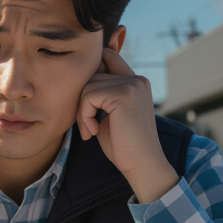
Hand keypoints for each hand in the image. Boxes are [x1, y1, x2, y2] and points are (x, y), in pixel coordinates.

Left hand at [76, 48, 178, 202]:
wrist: (142, 165)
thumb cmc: (123, 145)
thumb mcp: (110, 114)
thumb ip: (101, 95)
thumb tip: (79, 79)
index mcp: (136, 82)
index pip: (107, 57)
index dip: (91, 75)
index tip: (87, 104)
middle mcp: (136, 79)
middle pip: (92, 74)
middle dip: (82, 100)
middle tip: (86, 125)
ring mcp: (132, 85)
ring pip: (87, 86)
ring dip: (81, 112)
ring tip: (90, 131)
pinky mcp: (123, 95)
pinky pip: (88, 97)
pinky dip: (84, 117)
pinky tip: (93, 132)